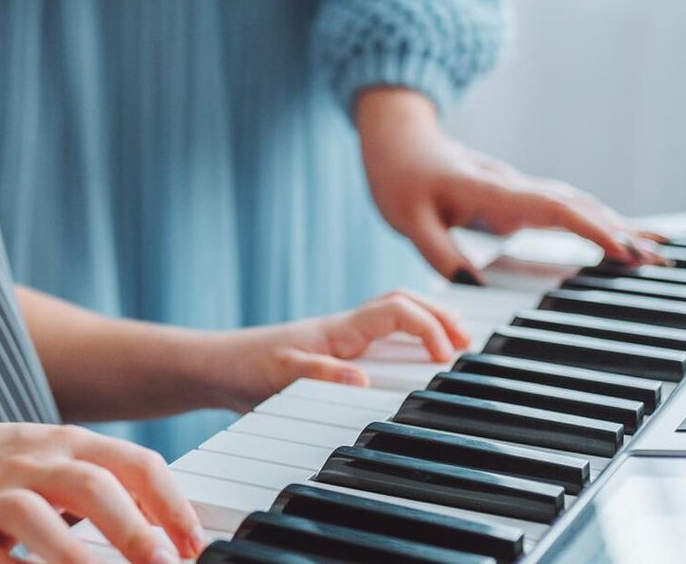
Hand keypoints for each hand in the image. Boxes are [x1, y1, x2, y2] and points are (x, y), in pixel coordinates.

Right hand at [0, 423, 204, 563]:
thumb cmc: (19, 472)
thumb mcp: (68, 463)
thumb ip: (119, 487)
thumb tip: (181, 533)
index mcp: (71, 445)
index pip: (132, 463)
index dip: (170, 504)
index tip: (194, 546)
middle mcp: (34, 463)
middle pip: (87, 484)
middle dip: (128, 527)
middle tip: (159, 563)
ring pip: (31, 516)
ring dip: (70, 555)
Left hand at [190, 290, 470, 412]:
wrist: (216, 368)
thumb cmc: (246, 368)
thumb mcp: (281, 377)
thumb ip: (320, 376)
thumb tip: (364, 380)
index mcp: (340, 329)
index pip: (396, 311)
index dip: (427, 327)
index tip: (445, 356)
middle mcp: (345, 328)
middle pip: (404, 304)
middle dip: (441, 315)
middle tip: (469, 340)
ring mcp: (342, 338)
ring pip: (395, 315)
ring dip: (428, 323)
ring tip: (457, 343)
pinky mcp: (336, 353)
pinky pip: (382, 335)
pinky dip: (408, 338)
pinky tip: (417, 357)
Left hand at [355, 86, 665, 280]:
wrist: (400, 145)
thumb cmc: (403, 179)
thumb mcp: (408, 219)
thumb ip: (439, 252)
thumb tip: (470, 287)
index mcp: (494, 192)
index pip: (555, 210)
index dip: (591, 229)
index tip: (624, 249)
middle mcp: (517, 188)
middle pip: (581, 208)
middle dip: (622, 232)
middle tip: (661, 259)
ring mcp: (524, 191)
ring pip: (582, 207)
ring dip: (621, 227)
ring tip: (661, 251)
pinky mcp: (523, 197)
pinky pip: (571, 209)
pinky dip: (604, 222)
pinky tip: (626, 237)